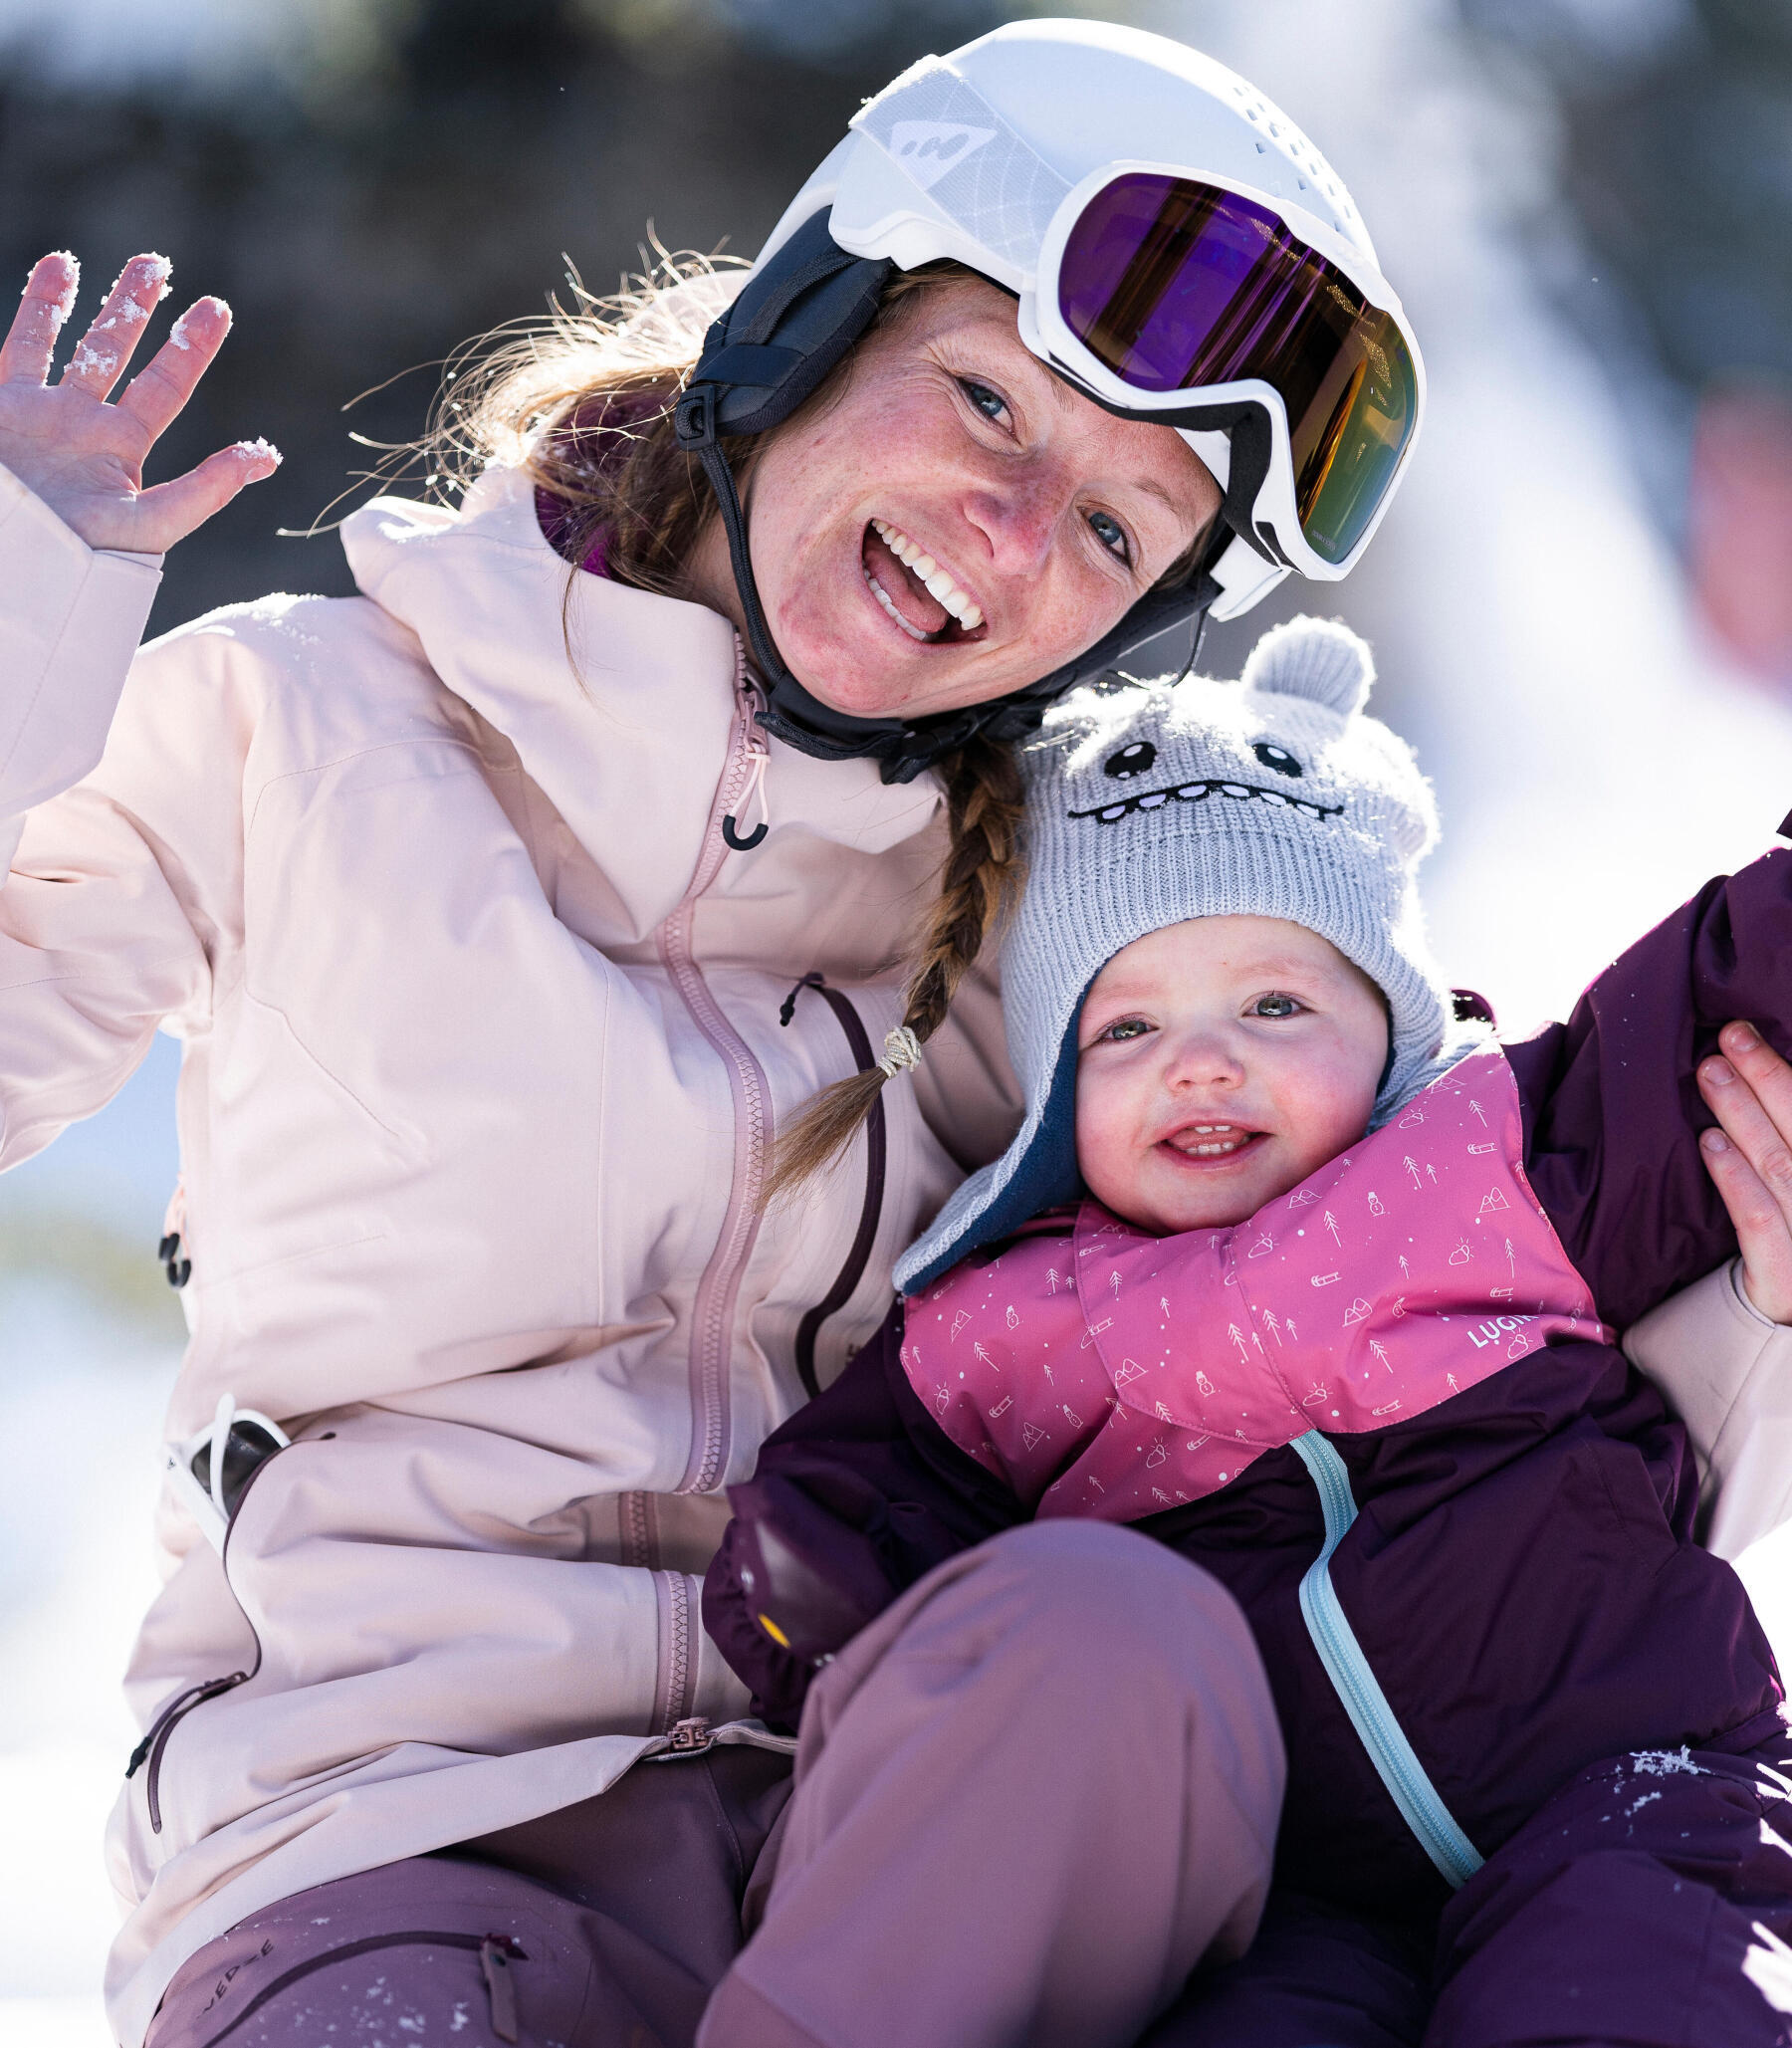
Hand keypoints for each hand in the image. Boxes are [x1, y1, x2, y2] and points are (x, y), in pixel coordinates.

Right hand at [0, 250, 278, 553]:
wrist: (13, 564)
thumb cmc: (78, 555)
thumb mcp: (149, 526)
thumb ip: (204, 491)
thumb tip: (267, 457)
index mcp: (120, 449)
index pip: (165, 385)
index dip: (190, 348)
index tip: (216, 308)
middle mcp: (81, 426)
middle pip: (114, 352)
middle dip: (135, 307)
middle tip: (158, 262)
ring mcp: (36, 414)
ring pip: (60, 343)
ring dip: (76, 302)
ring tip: (77, 261)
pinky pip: (16, 351)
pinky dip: (33, 313)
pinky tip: (51, 272)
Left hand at [1698, 1021, 1791, 1322]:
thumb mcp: (1790, 1188)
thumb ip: (1784, 1143)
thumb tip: (1760, 1080)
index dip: (1786, 1074)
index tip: (1749, 1031)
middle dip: (1768, 1078)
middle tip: (1727, 1037)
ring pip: (1783, 1167)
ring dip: (1743, 1115)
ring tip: (1709, 1073)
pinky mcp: (1786, 1282)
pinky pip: (1760, 1221)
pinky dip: (1734, 1177)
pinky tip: (1710, 1143)